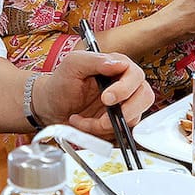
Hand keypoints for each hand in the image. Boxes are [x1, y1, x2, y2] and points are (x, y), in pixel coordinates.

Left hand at [34, 51, 154, 134]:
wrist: (50, 108)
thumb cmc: (60, 83)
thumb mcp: (72, 64)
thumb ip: (94, 60)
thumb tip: (117, 64)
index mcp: (117, 67)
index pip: (135, 75)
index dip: (125, 89)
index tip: (107, 98)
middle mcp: (125, 85)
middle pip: (144, 97)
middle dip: (125, 111)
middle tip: (103, 117)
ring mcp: (123, 105)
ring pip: (133, 118)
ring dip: (107, 125)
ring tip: (86, 121)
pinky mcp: (118, 123)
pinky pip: (121, 132)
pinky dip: (103, 134)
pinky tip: (87, 126)